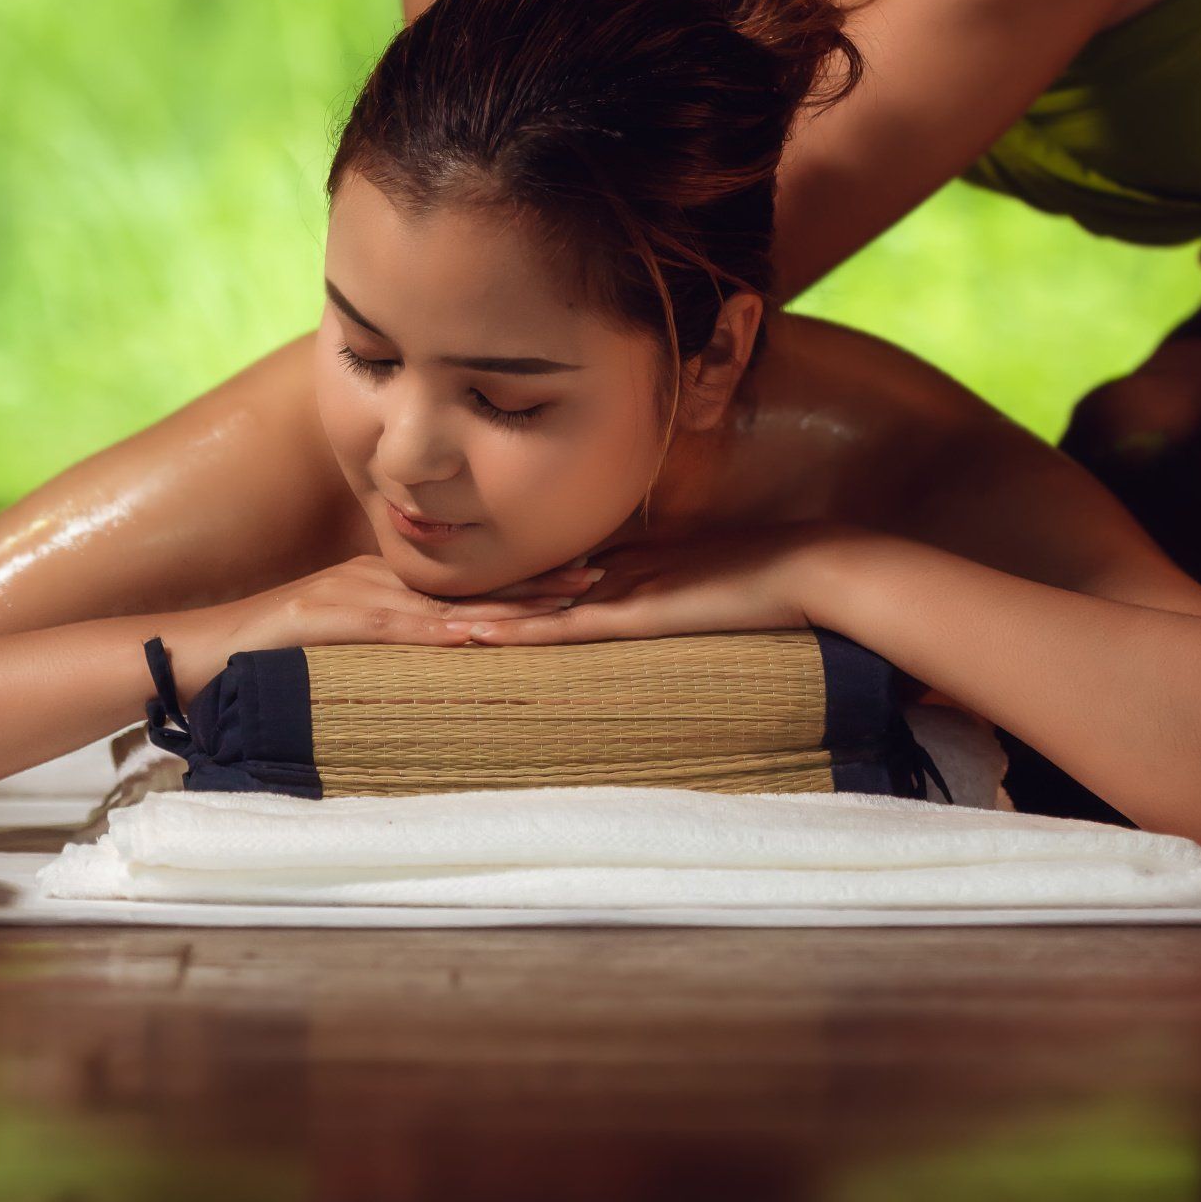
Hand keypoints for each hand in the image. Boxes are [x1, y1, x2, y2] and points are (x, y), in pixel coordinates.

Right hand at [167, 554, 600, 699]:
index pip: (468, 581)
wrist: (205, 648)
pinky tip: (480, 637)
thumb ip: (385, 638)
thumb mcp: (340, 639)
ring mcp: (358, 596)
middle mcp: (380, 581)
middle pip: (471, 583)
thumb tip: (439, 653)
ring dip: (506, 605)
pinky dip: (442, 633)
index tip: (582, 574)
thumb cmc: (272, 651)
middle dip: (535, 583)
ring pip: (447, 602)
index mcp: (385, 583)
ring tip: (562, 605)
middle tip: (600, 577)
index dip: (525, 578)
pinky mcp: (334, 619)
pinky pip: (398, 628)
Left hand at [449, 528, 846, 649]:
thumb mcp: (699, 586)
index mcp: (622, 565)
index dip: (493, 585)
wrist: (801, 568)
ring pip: (528, 606)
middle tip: (399, 602)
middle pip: (522, 586)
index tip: (441, 592)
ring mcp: (617, 590)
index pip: (543, 578)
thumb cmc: (764, 579)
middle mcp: (608, 572)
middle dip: (464, 595)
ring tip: (411, 620)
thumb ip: (664, 593)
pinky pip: (560, 628)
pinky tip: (472, 636)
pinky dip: (516, 632)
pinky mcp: (632, 613)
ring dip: (473, 615)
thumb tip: (638, 607)